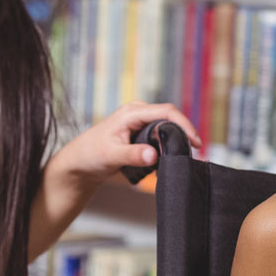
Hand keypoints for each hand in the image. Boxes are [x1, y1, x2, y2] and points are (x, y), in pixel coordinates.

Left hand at [54, 101, 201, 188]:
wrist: (79, 163)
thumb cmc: (90, 155)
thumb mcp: (111, 156)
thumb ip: (132, 155)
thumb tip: (153, 155)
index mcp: (131, 113)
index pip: (166, 112)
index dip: (184, 125)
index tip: (196, 142)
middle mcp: (138, 113)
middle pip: (170, 118)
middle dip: (183, 134)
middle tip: (192, 154)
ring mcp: (140, 122)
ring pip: (166, 127)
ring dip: (176, 141)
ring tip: (181, 158)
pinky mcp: (140, 133)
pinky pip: (160, 135)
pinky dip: (167, 146)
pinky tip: (168, 160)